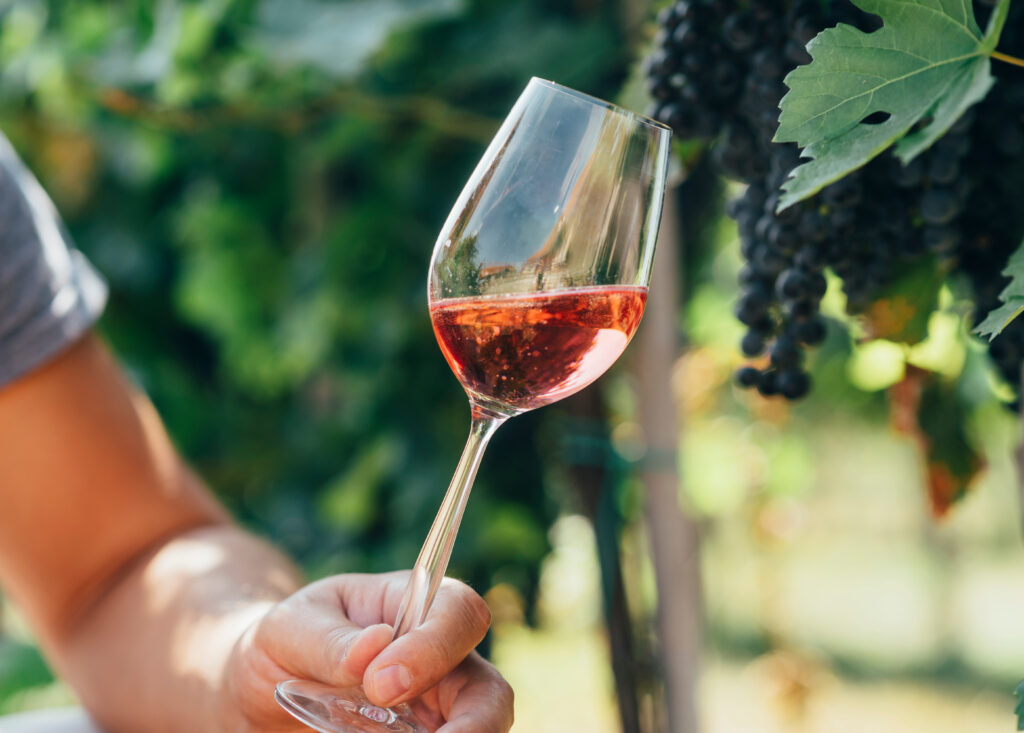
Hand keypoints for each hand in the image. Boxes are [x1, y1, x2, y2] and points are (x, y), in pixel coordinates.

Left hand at [220, 571, 513, 732]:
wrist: (270, 684)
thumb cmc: (289, 639)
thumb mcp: (290, 628)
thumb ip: (328, 639)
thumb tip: (374, 647)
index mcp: (416, 606)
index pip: (458, 612)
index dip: (433, 649)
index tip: (381, 685)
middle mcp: (442, 659)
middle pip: (490, 691)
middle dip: (474, 724)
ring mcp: (439, 709)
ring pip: (480, 729)